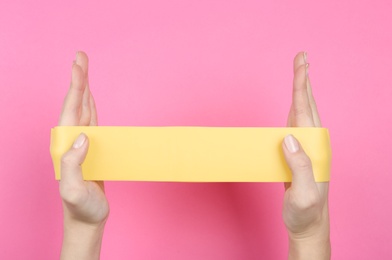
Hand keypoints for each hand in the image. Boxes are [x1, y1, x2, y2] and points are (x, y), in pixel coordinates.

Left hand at [59, 52, 108, 259]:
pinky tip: (92, 97)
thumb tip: (82, 136)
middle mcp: (70, 140)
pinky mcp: (91, 147)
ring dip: (84, 87)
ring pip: (83, 108)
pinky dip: (92, 104)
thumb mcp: (73, 190)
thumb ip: (73, 163)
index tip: (78, 66)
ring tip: (84, 69)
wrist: (87, 217)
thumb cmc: (81, 207)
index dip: (75, 87)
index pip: (71, 111)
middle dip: (78, 78)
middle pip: (75, 103)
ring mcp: (80, 142)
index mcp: (65, 146)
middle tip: (81, 56)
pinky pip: (92, 120)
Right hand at [282, 52, 330, 258]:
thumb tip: (289, 137)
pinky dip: (292, 109)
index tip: (302, 64)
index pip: (306, 111)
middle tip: (302, 57)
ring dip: (299, 91)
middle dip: (303, 79)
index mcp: (315, 148)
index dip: (302, 86)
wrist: (307, 224)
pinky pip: (292, 125)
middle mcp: (313, 143)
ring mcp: (305, 147)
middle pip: (306, 105)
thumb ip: (299, 165)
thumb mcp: (304, 192)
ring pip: (301, 112)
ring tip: (299, 72)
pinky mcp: (296, 153)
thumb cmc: (306, 211)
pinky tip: (292, 104)